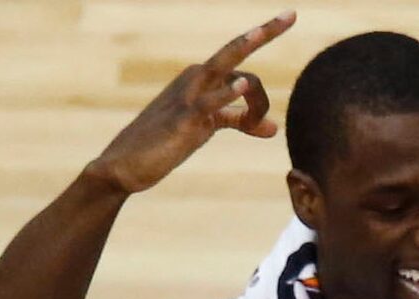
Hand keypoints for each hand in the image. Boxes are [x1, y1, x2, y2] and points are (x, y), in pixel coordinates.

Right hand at [85, 13, 291, 195]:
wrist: (126, 163)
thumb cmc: (166, 142)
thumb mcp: (207, 127)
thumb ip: (240, 121)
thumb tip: (274, 128)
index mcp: (202, 78)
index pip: (241, 68)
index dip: (260, 97)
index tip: (264, 121)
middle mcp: (196, 78)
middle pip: (235, 50)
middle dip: (265, 32)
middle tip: (292, 14)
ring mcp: (190, 95)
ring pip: (225, 65)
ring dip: (246, 47)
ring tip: (263, 32)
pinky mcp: (185, 118)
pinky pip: (210, 102)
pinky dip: (228, 94)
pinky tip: (243, 85)